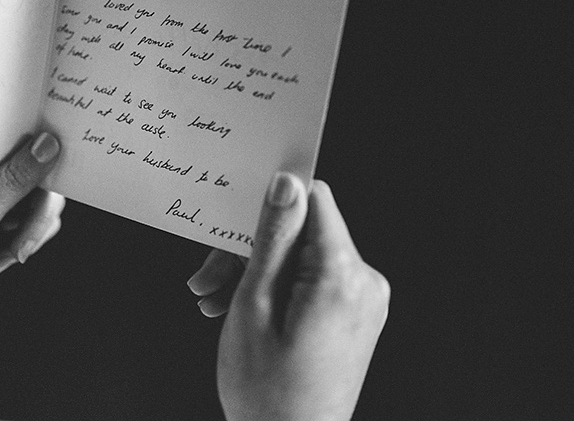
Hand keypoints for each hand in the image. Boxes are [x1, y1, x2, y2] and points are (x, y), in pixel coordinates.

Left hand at [0, 132, 64, 311]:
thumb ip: (13, 181)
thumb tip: (48, 144)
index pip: (31, 146)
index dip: (49, 169)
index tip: (47, 202)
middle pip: (43, 179)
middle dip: (39, 217)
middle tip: (20, 247)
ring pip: (42, 203)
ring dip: (32, 233)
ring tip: (6, 254)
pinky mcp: (2, 214)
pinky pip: (34, 220)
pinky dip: (26, 241)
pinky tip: (2, 255)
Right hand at [193, 173, 389, 420]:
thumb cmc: (268, 390)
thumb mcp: (254, 304)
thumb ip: (273, 237)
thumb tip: (286, 182)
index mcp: (342, 275)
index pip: (314, 200)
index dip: (272, 202)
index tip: (236, 219)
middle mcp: (364, 283)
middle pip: (302, 233)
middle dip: (250, 249)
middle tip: (209, 279)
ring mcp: (362, 302)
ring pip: (300, 258)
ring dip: (255, 273)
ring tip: (215, 301)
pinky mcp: (354, 316)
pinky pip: (311, 282)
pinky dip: (275, 290)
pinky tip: (240, 310)